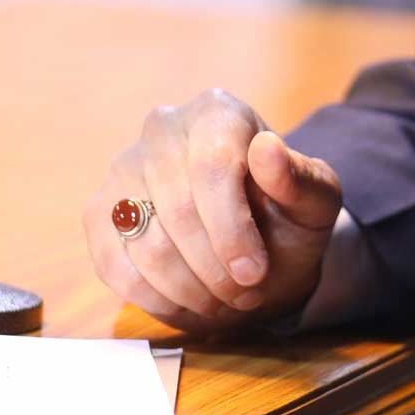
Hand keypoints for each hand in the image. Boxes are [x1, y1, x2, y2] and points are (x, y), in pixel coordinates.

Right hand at [84, 88, 341, 335]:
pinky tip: (188, 303)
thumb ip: (301, 177)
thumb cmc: (285, 218)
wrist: (255, 246)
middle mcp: (162, 127)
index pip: (212, 167)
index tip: (254, 272)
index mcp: (216, 111)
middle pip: (178, 210)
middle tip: (245, 294)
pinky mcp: (100, 212)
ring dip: (189, 289)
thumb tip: (267, 149)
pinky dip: (155, 298)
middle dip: (215, 268)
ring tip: (222, 301)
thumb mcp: (314, 202)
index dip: (232, 228)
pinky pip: (115, 266)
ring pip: (147, 244)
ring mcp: (124, 168)